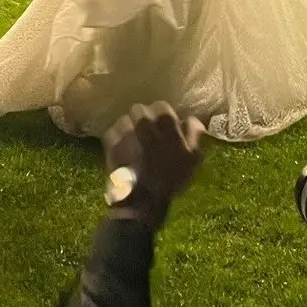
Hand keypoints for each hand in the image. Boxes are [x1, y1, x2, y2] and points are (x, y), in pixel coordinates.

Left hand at [104, 102, 204, 226]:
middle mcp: (144, 119)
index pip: (162, 106)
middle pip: (141, 110)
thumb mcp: (192, 159)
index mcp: (165, 121)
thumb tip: (193, 120)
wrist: (143, 200)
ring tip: (134, 145)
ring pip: (126, 120)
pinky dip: (117, 138)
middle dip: (144, 121)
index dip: (162, 118)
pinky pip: (113, 131)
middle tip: (148, 137)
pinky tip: (123, 151)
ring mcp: (126, 129)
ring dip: (130, 129)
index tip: (164, 131)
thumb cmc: (171, 180)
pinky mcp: (111, 141)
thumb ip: (194, 135)